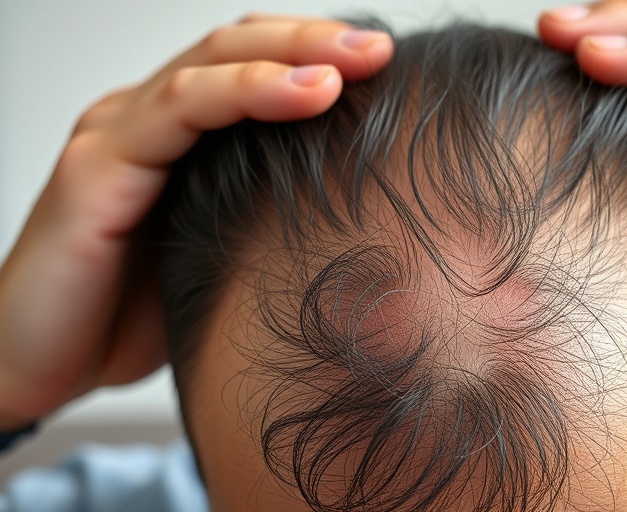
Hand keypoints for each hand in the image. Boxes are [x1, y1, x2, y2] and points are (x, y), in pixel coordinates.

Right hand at [0, 15, 393, 428]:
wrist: (35, 365)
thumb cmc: (128, 316)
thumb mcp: (216, 253)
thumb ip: (260, 215)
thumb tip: (350, 211)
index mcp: (177, 137)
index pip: (249, 67)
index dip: (314, 56)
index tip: (387, 68)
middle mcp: (145, 121)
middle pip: (235, 46)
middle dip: (314, 38)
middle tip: (383, 48)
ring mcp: (117, 136)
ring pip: (209, 63)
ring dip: (291, 53)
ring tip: (359, 59)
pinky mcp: (95, 169)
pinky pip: (176, 111)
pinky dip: (244, 92)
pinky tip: (306, 92)